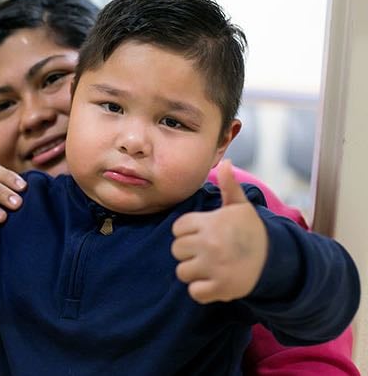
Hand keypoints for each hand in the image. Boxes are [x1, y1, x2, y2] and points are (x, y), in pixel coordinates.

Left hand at [171, 160, 267, 303]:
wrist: (277, 259)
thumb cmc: (252, 231)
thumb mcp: (241, 207)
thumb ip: (228, 186)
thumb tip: (225, 162)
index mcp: (210, 223)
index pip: (178, 229)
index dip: (187, 232)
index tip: (203, 235)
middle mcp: (209, 244)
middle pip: (177, 250)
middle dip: (188, 252)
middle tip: (206, 252)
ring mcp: (214, 267)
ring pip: (182, 272)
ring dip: (193, 272)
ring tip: (210, 266)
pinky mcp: (220, 288)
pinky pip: (194, 292)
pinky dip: (202, 290)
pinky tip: (214, 281)